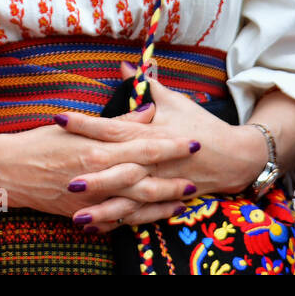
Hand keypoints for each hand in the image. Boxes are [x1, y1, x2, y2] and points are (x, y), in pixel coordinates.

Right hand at [0, 101, 199, 224]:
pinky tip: (155, 215)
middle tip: (198, 175)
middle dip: (175, 176)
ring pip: (139, 201)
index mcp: (97, 147)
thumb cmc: (38, 142)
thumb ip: (114, 122)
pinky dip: (141, 217)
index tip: (193, 141)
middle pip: (147, 177)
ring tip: (186, 198)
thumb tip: (146, 111)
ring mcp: (94, 196)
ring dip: (165, 200)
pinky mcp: (87, 213)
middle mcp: (100, 173)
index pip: (143, 145)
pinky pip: (121, 218)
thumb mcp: (73, 126)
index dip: (171, 145)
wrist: (8, 170)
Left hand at [64, 62, 265, 232]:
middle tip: (65, 179)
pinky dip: (120, 223)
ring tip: (77, 216)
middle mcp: (151, 162)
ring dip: (104, 209)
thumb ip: (145, 85)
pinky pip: (140, 215)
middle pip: (117, 168)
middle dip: (92, 175)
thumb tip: (124, 66)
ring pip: (128, 199)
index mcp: (148, 134)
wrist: (235, 156)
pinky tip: (98, 229)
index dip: (84, 124)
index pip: (110, 128)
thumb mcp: (173, 101)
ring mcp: (159, 185)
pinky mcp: (166, 201)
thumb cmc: (200, 125)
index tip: (58, 119)